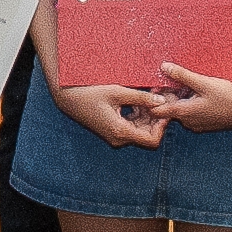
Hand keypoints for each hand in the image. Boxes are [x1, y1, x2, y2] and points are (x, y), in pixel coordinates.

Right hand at [54, 82, 168, 148]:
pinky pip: (132, 126)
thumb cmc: (89, 92)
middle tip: (161, 100)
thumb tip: (161, 101)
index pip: (152, 140)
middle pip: (148, 135)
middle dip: (156, 119)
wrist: (67, 97)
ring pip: (140, 130)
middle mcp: (118, 137)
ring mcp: (115, 135)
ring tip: (150, 97)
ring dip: (148, 116)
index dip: (162, 126)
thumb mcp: (117, 92)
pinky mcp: (112, 130)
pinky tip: (138, 101)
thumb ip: (141, 97)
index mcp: (120, 130)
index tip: (164, 109)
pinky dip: (138, 116)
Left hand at [154, 61, 231, 131]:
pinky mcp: (204, 124)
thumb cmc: (227, 96)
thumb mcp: (203, 82)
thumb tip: (163, 66)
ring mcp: (196, 125)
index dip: (154, 98)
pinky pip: (191, 113)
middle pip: (168, 108)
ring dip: (180, 97)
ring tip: (190, 84)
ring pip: (180, 110)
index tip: (158, 84)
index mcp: (184, 113)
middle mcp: (188, 122)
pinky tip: (200, 92)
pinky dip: (190, 103)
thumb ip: (182, 75)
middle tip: (174, 79)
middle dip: (169, 94)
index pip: (156, 111)